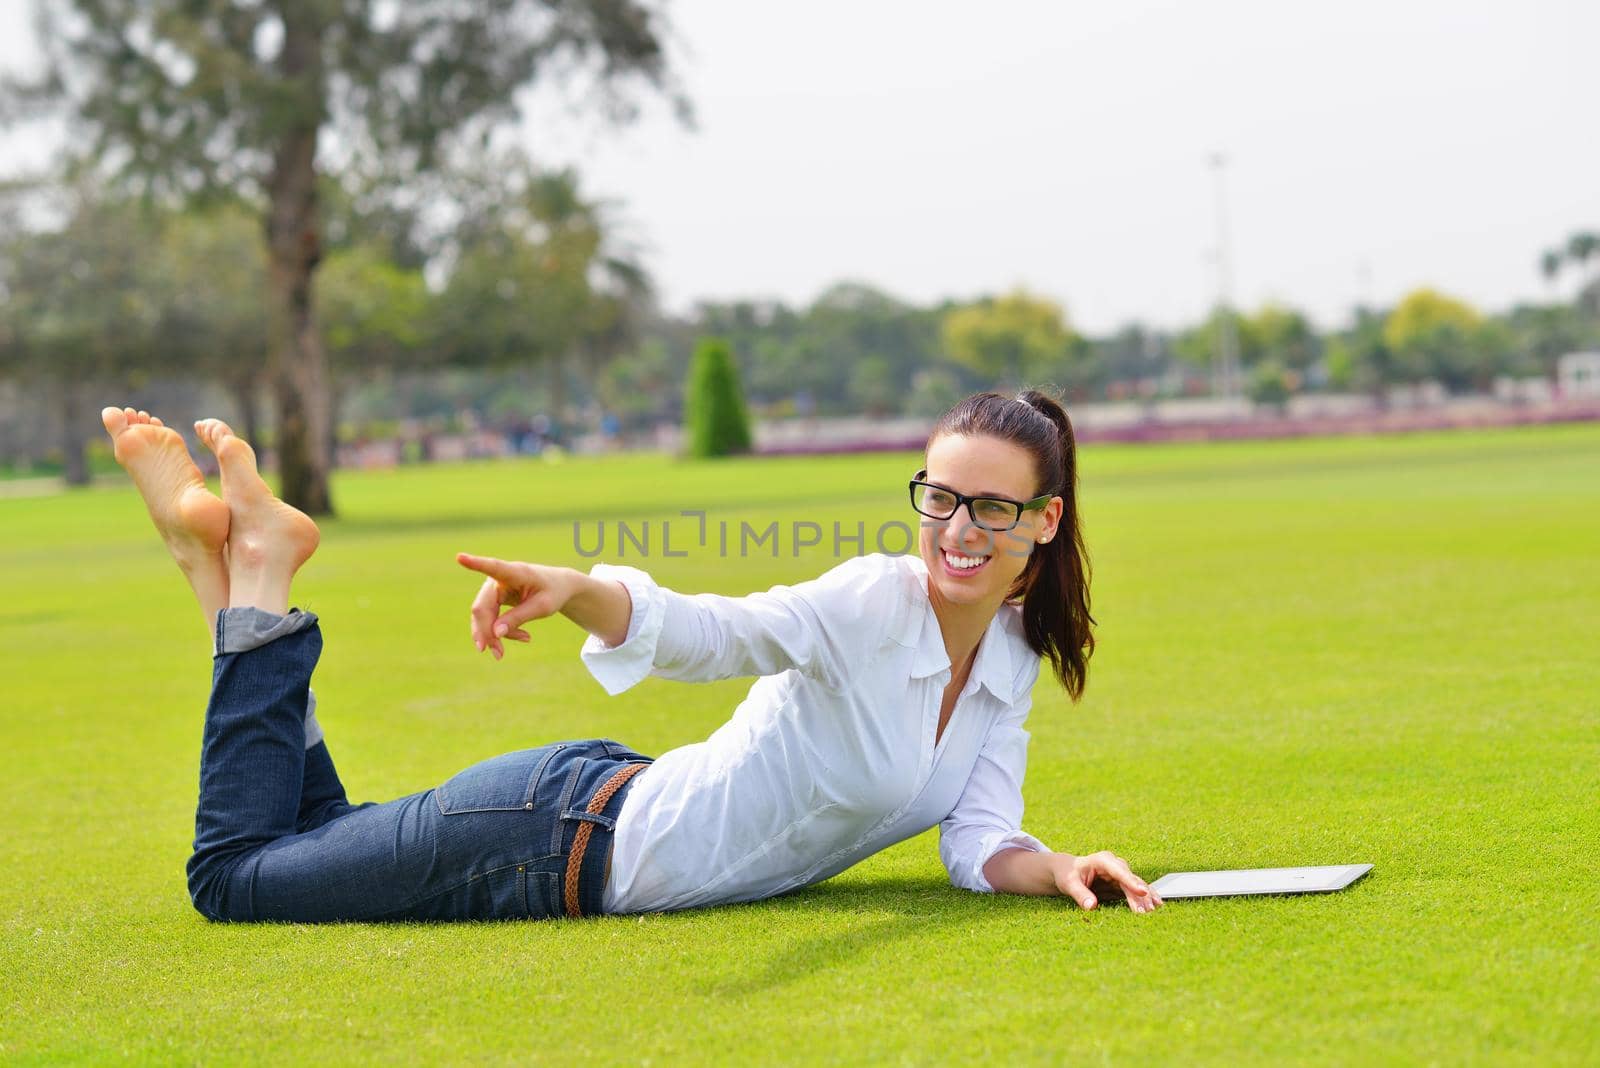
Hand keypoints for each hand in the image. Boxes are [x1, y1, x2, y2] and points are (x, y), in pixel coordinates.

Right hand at [456, 552, 579, 659]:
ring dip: (492, 636)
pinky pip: (489, 619)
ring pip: (483, 616)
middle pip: (482, 607)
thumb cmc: (553, 592)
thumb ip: (519, 617)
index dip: (475, 563)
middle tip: (497, 654)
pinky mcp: (493, 599)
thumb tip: (495, 634)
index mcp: (515, 572)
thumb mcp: (543, 607)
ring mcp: (493, 588)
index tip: (460, 557)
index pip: (493, 567)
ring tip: (504, 653)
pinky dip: (500, 632)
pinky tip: (524, 637)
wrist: (558, 586)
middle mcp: (499, 578)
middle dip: (486, 632)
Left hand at [1052, 851, 1163, 912]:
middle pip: (1131, 880)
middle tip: (1146, 911)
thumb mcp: (1069, 883)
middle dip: (1140, 895)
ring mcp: (1121, 875)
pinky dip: (1146, 898)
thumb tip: (1091, 906)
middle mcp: (1115, 865)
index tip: (1142, 891)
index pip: (1119, 871)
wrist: (1068, 871)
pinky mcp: (1123, 885)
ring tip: (1154, 910)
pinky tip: (1157, 905)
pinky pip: (1137, 891)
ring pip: (1137, 885)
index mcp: (1102, 860)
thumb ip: (1080, 894)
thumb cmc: (1067, 875)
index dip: (1131, 881)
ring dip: (1146, 898)